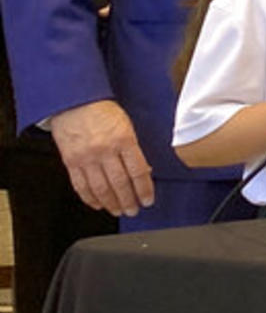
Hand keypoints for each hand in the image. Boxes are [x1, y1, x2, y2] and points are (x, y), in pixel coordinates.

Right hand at [49, 99, 153, 216]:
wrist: (75, 102)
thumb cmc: (103, 111)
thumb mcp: (127, 125)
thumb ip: (134, 149)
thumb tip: (143, 171)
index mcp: (124, 140)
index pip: (138, 171)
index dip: (144, 189)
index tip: (148, 200)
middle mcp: (105, 150)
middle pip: (120, 183)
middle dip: (128, 200)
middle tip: (134, 210)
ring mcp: (86, 158)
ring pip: (100, 188)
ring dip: (111, 203)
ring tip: (118, 210)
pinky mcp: (71, 162)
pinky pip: (81, 185)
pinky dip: (90, 198)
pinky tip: (98, 204)